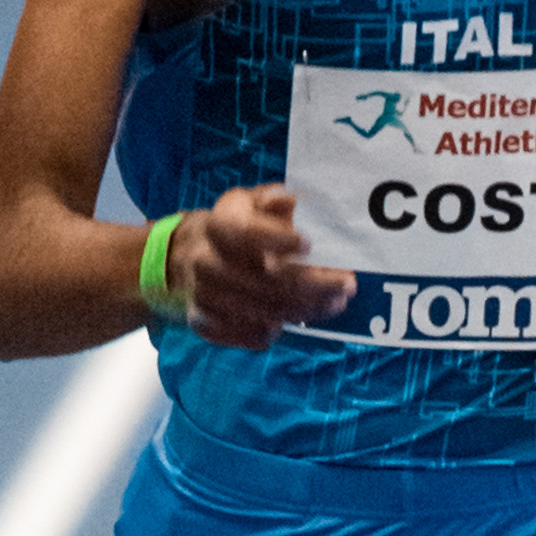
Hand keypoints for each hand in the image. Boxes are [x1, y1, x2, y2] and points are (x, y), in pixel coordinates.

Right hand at [168, 184, 352, 348]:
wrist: (190, 257)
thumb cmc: (235, 227)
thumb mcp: (251, 203)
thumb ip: (275, 201)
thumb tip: (291, 201)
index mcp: (218, 225)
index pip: (245, 234)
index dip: (278, 240)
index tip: (310, 243)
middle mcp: (204, 261)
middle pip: (263, 280)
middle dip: (312, 284)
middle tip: (346, 284)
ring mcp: (203, 295)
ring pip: (263, 310)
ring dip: (306, 310)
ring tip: (336, 302)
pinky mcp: (204, 323)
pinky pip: (248, 334)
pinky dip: (279, 329)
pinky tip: (302, 318)